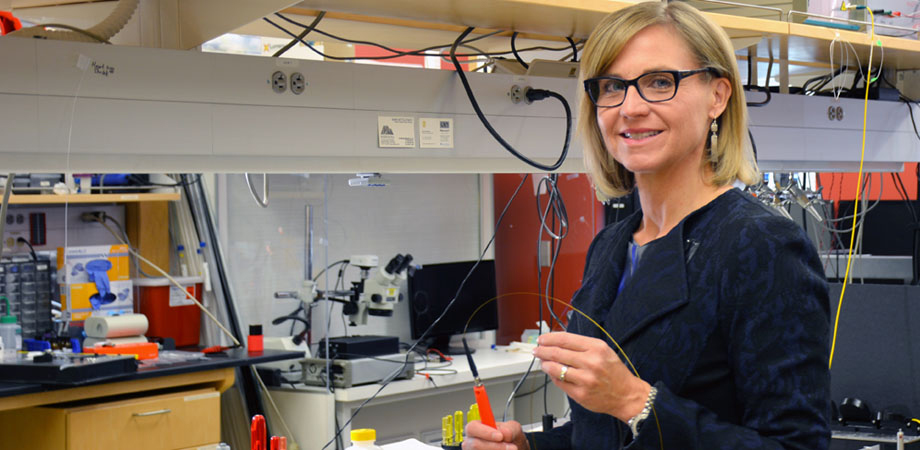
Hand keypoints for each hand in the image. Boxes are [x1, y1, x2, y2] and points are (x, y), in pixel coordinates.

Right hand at [462, 420, 529, 449]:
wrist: (512, 449)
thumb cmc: (508, 438)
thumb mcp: (513, 428)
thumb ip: (510, 428)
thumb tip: (504, 432)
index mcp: (476, 428)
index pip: (472, 427)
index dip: (485, 432)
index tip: (500, 436)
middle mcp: (471, 441)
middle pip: (476, 444)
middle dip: (496, 446)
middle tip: (512, 447)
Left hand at [533, 332, 649, 421]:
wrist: (627, 395)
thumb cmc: (614, 372)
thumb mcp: (603, 351)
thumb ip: (581, 345)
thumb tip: (555, 342)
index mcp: (596, 348)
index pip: (565, 339)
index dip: (549, 338)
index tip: (541, 339)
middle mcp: (591, 362)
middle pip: (557, 353)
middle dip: (542, 350)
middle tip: (537, 350)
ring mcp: (585, 379)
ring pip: (555, 368)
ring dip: (545, 364)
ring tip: (543, 363)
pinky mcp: (580, 394)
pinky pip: (559, 383)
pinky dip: (553, 377)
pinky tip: (553, 374)